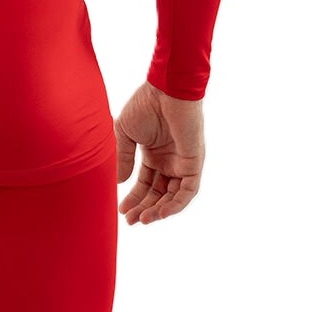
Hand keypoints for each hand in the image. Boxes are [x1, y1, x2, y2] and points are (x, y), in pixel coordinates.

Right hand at [114, 80, 204, 224]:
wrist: (165, 90)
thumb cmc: (145, 104)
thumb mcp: (125, 132)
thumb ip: (123, 158)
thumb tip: (119, 183)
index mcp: (154, 153)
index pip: (145, 184)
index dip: (134, 198)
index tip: (121, 210)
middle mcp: (169, 161)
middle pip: (158, 193)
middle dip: (144, 208)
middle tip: (130, 221)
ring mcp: (182, 163)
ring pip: (173, 196)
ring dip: (159, 210)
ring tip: (143, 219)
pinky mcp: (194, 163)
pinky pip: (188, 191)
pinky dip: (175, 204)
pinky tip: (159, 212)